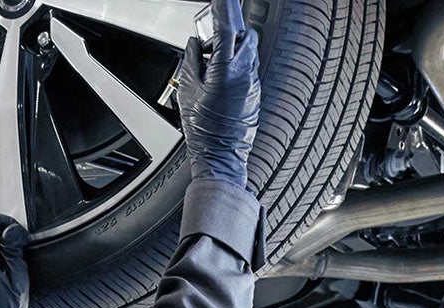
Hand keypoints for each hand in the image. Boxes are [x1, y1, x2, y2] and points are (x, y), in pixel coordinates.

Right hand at [174, 0, 258, 188]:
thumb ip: (191, 61)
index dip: (223, 7)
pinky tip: (220, 86)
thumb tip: (194, 46)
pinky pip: (248, 71)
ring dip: (232, 52)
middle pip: (245, 36)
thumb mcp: (187, 91)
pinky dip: (236, 70)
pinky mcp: (256, 94)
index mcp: (226, 70)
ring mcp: (253, 84)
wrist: (221, 157)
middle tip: (209, 48)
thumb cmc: (204, 130)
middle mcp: (245, 74)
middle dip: (229, 34)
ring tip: (212, 72)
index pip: (226, 27)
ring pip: (248, 53)